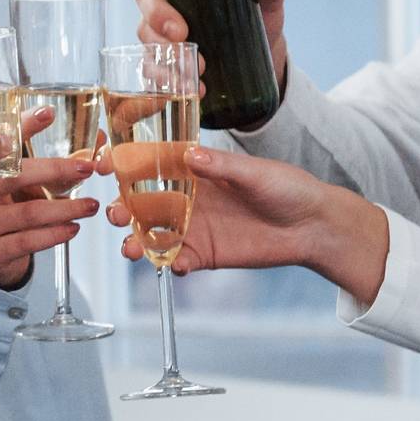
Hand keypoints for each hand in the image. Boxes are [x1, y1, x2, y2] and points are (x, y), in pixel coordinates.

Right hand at [0, 128, 97, 290]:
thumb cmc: (12, 207)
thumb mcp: (27, 182)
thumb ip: (54, 161)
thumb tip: (98, 139)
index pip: (1, 141)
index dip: (24, 126)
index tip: (49, 113)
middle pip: (15, 175)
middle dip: (56, 170)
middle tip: (88, 168)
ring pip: (28, 212)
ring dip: (66, 209)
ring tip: (91, 206)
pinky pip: (27, 241)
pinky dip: (54, 235)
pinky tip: (72, 229)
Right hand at [102, 146, 386, 301]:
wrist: (313, 225)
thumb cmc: (287, 187)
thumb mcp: (255, 173)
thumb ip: (221, 168)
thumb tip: (191, 156)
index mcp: (194, 171)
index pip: (152, 165)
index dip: (126, 166)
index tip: (106, 167)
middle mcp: (186, 199)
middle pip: (144, 204)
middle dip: (124, 210)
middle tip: (117, 216)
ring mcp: (194, 228)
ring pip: (154, 235)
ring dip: (137, 241)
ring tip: (131, 249)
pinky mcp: (206, 254)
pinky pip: (179, 260)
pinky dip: (171, 264)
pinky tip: (174, 265)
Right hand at [134, 0, 287, 90]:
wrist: (265, 60)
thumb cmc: (257, 21)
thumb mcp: (266, 4)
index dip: (156, 11)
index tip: (180, 30)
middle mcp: (163, 19)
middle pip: (145, 28)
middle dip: (163, 46)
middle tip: (194, 59)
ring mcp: (164, 48)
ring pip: (150, 58)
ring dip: (168, 72)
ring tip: (197, 84)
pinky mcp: (170, 73)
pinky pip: (158, 82)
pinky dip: (172, 89)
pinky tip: (196, 93)